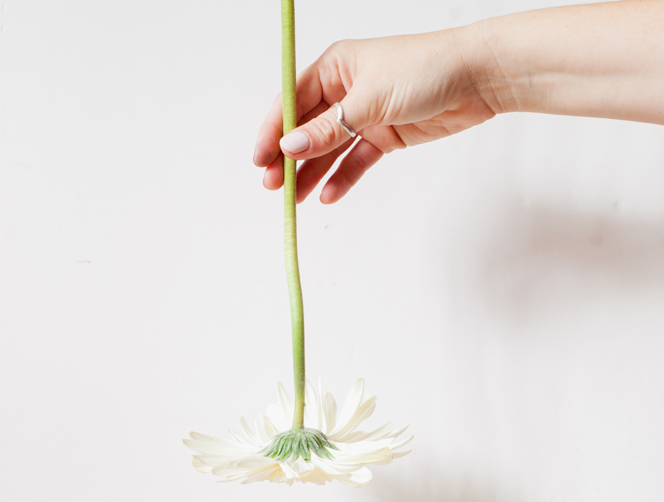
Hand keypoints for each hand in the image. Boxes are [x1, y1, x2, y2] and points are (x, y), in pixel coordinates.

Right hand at [253, 29, 496, 203]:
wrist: (477, 79)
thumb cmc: (426, 69)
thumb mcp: (369, 100)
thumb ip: (329, 128)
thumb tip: (290, 147)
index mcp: (336, 67)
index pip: (292, 101)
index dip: (272, 130)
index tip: (259, 159)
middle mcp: (346, 91)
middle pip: (307, 129)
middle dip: (288, 158)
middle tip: (273, 186)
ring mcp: (365, 116)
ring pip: (329, 149)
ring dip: (312, 173)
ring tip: (296, 199)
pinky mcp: (385, 136)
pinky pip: (355, 161)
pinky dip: (342, 178)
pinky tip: (328, 195)